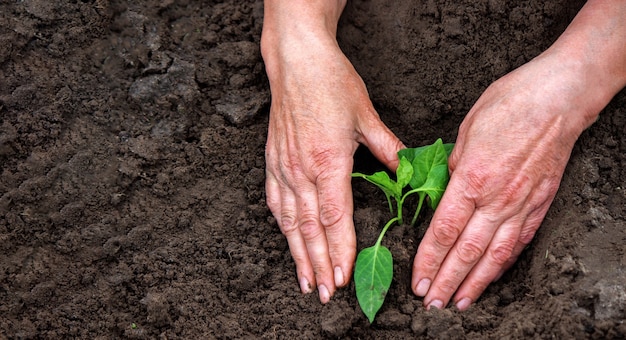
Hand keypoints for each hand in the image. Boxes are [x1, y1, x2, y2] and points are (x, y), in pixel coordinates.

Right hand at [262, 13, 403, 302]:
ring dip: (299, 254)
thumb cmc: (332, 84)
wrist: (296, 62)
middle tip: (326, 294)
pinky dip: (283, 228)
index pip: (335, 217)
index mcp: (329, 160)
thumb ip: (388, 149)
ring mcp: (284, 167)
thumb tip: (409, 170)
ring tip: (306, 282)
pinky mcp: (273, 162)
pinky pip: (275, 202)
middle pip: (311, 228)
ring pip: (291, 222)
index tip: (345, 277)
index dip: (340, 251)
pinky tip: (289, 243)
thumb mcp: (366, 115)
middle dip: (320, 264)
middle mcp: (303, 170)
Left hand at [411, 0, 625, 310]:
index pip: (444, 231)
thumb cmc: (509, 103)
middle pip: (467, 251)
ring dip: (475, 283)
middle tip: (431, 305)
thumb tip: (445, 191)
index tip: (417, 281)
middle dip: (446, 282)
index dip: (428, 261)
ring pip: (495, 255)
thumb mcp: (465, 129)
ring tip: (459, 304)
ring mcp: (522, 203)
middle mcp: (497, 198)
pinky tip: (492, 277)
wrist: (559, 96)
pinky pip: (519, 241)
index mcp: (472, 178)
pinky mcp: (540, 203)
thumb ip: (453, 167)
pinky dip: (503, 264)